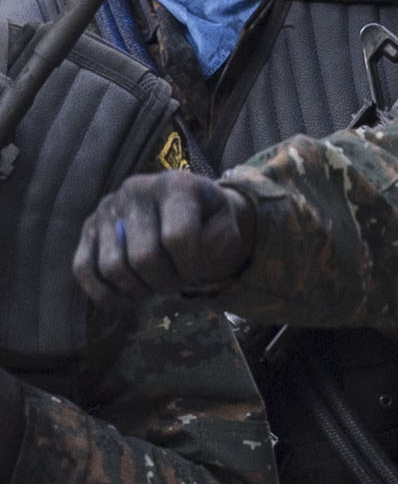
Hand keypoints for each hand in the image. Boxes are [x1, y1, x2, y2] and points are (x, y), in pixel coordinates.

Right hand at [75, 172, 250, 302]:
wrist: (187, 207)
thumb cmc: (209, 220)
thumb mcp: (228, 223)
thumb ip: (223, 238)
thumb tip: (201, 249)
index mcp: (175, 185)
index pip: (178, 237)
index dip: (193, 265)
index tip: (203, 271)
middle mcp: (135, 190)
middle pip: (143, 257)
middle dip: (167, 282)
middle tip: (179, 283)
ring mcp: (107, 209)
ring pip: (113, 268)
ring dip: (140, 290)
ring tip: (158, 287)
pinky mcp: (88, 229)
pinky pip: (83, 269)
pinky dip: (104, 293)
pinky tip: (129, 298)